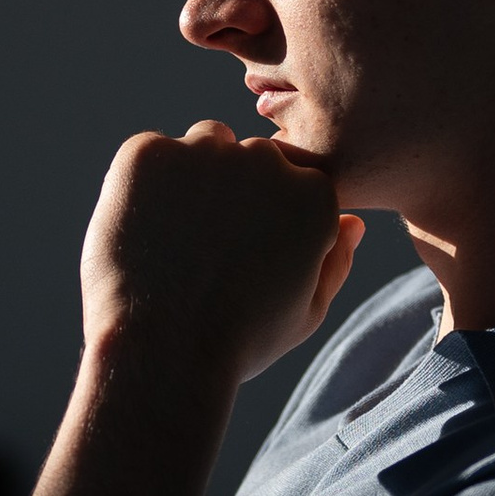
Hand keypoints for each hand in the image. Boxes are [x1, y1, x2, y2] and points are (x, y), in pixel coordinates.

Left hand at [80, 121, 363, 389]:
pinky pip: (149, 153)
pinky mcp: (149, 153)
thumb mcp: (305, 314)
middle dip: (233, 190)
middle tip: (205, 250)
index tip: (243, 254)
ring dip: (194, 175)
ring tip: (175, 239)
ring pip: (203, 144)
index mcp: (314, 193)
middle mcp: (265, 159)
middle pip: (250, 156)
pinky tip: (142, 231)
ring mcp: (205, 151)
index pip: (293, 179)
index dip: (266, 217)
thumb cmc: (240, 342)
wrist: (165, 351)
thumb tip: (353, 224)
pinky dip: (143, 184)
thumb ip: (335, 263)